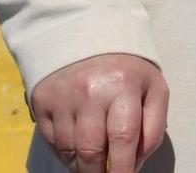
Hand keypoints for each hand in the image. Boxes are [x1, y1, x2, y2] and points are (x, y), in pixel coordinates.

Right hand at [31, 52, 168, 172]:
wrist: (89, 36)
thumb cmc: (128, 71)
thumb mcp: (154, 90)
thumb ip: (152, 129)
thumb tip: (135, 166)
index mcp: (124, 85)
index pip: (123, 138)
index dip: (122, 168)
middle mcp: (90, 90)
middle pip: (91, 150)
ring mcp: (63, 96)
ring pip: (69, 150)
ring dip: (82, 165)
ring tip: (93, 163)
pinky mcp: (42, 101)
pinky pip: (52, 142)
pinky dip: (65, 153)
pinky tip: (78, 149)